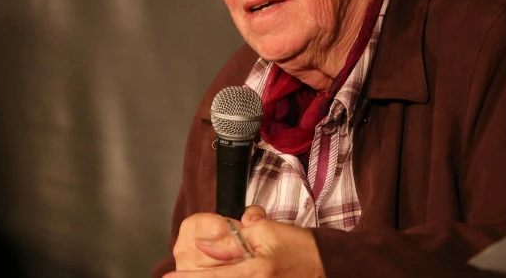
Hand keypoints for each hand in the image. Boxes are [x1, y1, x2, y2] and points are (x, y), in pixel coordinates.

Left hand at [165, 206, 325, 276]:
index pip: (214, 277)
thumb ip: (231, 239)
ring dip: (213, 276)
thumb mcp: (264, 231)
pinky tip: (222, 272)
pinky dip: (225, 276)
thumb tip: (204, 245)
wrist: (326, 265)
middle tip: (179, 275)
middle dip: (199, 277)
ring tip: (199, 271)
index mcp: (256, 271)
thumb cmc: (298, 247)